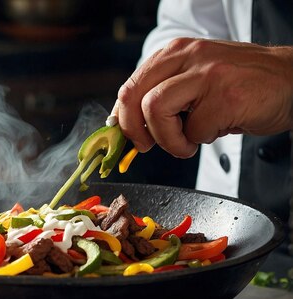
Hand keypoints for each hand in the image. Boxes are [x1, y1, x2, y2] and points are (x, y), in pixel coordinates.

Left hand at [115, 38, 292, 157]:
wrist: (291, 81)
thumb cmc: (239, 85)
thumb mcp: (194, 81)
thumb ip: (163, 95)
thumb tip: (128, 125)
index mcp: (175, 53)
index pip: (130, 85)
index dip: (121, 118)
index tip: (125, 136)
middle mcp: (188, 57)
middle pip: (134, 95)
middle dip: (133, 129)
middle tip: (146, 145)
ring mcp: (207, 75)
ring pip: (156, 109)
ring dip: (167, 139)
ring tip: (186, 143)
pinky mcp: (226, 97)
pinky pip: (193, 130)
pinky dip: (200, 140)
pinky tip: (216, 130)